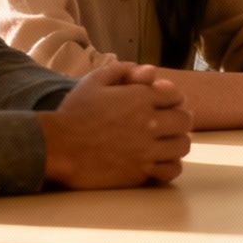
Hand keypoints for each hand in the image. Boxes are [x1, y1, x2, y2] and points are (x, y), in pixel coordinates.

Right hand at [40, 62, 192, 187]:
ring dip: (177, 142)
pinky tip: (159, 162)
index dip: (171, 100)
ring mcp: (146, 149)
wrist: (57, 146)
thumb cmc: (74, 112)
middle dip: (178, 120)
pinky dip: (170, 166)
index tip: (162, 105)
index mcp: (140, 98)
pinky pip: (171, 170)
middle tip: (167, 124)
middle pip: (185, 120)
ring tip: (165, 143)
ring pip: (182, 145)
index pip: (177, 96)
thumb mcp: (94, 81)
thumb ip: (122, 70)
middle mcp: (149, 123)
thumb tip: (148, 71)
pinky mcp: (139, 172)